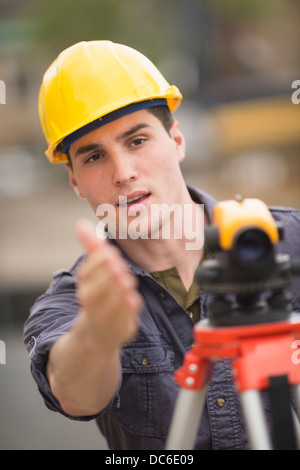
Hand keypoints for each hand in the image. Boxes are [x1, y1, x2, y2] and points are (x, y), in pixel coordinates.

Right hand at [75, 220, 141, 349]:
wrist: (95, 336)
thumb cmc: (96, 296)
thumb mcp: (91, 274)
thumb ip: (90, 249)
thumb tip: (81, 224)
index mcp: (84, 288)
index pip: (91, 268)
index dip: (101, 259)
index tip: (110, 255)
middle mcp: (91, 304)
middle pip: (106, 280)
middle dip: (114, 272)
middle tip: (121, 268)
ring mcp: (106, 317)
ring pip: (119, 295)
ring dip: (124, 286)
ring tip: (126, 282)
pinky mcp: (121, 328)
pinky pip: (130, 310)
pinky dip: (131, 302)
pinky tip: (131, 298)